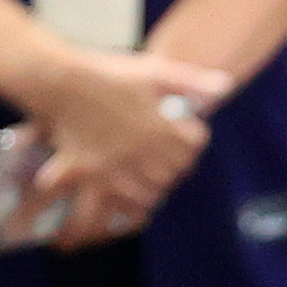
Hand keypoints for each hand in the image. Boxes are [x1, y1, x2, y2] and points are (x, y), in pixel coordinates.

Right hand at [31, 47, 232, 242]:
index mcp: (162, 128)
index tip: (187, 134)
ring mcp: (115, 169)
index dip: (193, 139)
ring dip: (151, 192)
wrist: (60, 81)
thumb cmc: (107, 73)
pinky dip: (112, 215)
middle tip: (168, 160)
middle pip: (172, 174)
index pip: (194, 145)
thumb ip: (190, 81)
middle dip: (174, 167)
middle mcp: (142, 153)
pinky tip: (114, 216)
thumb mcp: (153, 70)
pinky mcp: (88, 175)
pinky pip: (99, 207)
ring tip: (148, 185)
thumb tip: (225, 87)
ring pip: (146, 195)